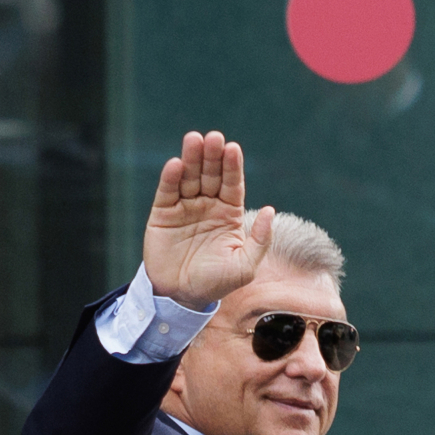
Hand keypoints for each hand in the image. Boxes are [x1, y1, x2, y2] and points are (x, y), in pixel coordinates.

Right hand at [143, 131, 273, 309]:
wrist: (180, 297)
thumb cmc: (215, 283)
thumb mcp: (245, 267)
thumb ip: (260, 240)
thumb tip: (271, 210)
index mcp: (229, 214)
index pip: (232, 184)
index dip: (232, 166)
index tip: (233, 148)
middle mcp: (207, 206)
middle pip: (210, 174)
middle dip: (212, 156)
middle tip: (213, 138)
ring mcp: (184, 208)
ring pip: (189, 177)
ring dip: (191, 158)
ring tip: (194, 140)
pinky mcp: (162, 214)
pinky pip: (167, 192)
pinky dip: (171, 178)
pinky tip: (176, 164)